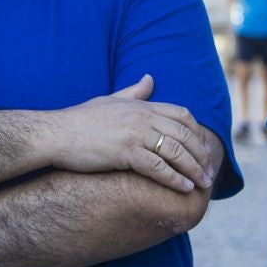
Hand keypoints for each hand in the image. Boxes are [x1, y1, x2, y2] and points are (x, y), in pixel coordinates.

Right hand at [49, 75, 218, 194]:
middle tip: (211, 172)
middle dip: (202, 155)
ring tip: (204, 184)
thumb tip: (150, 78)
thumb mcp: (110, 100)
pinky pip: (158, 167)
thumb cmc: (81, 120)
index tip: (205, 149)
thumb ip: (134, 91)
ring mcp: (135, 134)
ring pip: (176, 152)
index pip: (183, 115)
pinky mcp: (125, 152)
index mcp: (142, 106)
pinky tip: (184, 188)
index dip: (198, 133)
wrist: (55, 134)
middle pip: (185, 135)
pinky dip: (174, 178)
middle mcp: (143, 118)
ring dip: (194, 169)